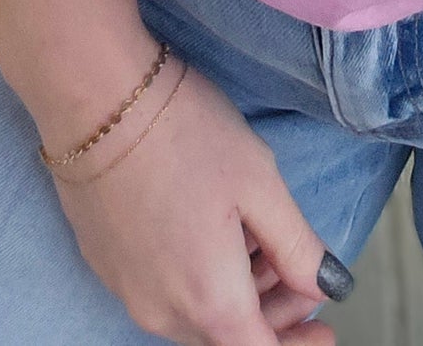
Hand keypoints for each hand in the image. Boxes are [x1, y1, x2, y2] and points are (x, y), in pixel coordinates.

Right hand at [50, 59, 343, 343]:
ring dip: (237, 295)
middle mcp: (163, 311)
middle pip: (227, 336)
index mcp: (208, 300)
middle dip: (273, 315)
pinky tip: (213, 232)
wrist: (98, 101)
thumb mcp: (261, 184)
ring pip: (195, 314)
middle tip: (302, 277)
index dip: (297, 344)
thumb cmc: (186, 135)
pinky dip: (199, 278)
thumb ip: (298, 247)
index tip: (324, 327)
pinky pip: (164, 292)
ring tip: (261, 243)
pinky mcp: (107, 265)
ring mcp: (128, 291)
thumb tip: (324, 284)